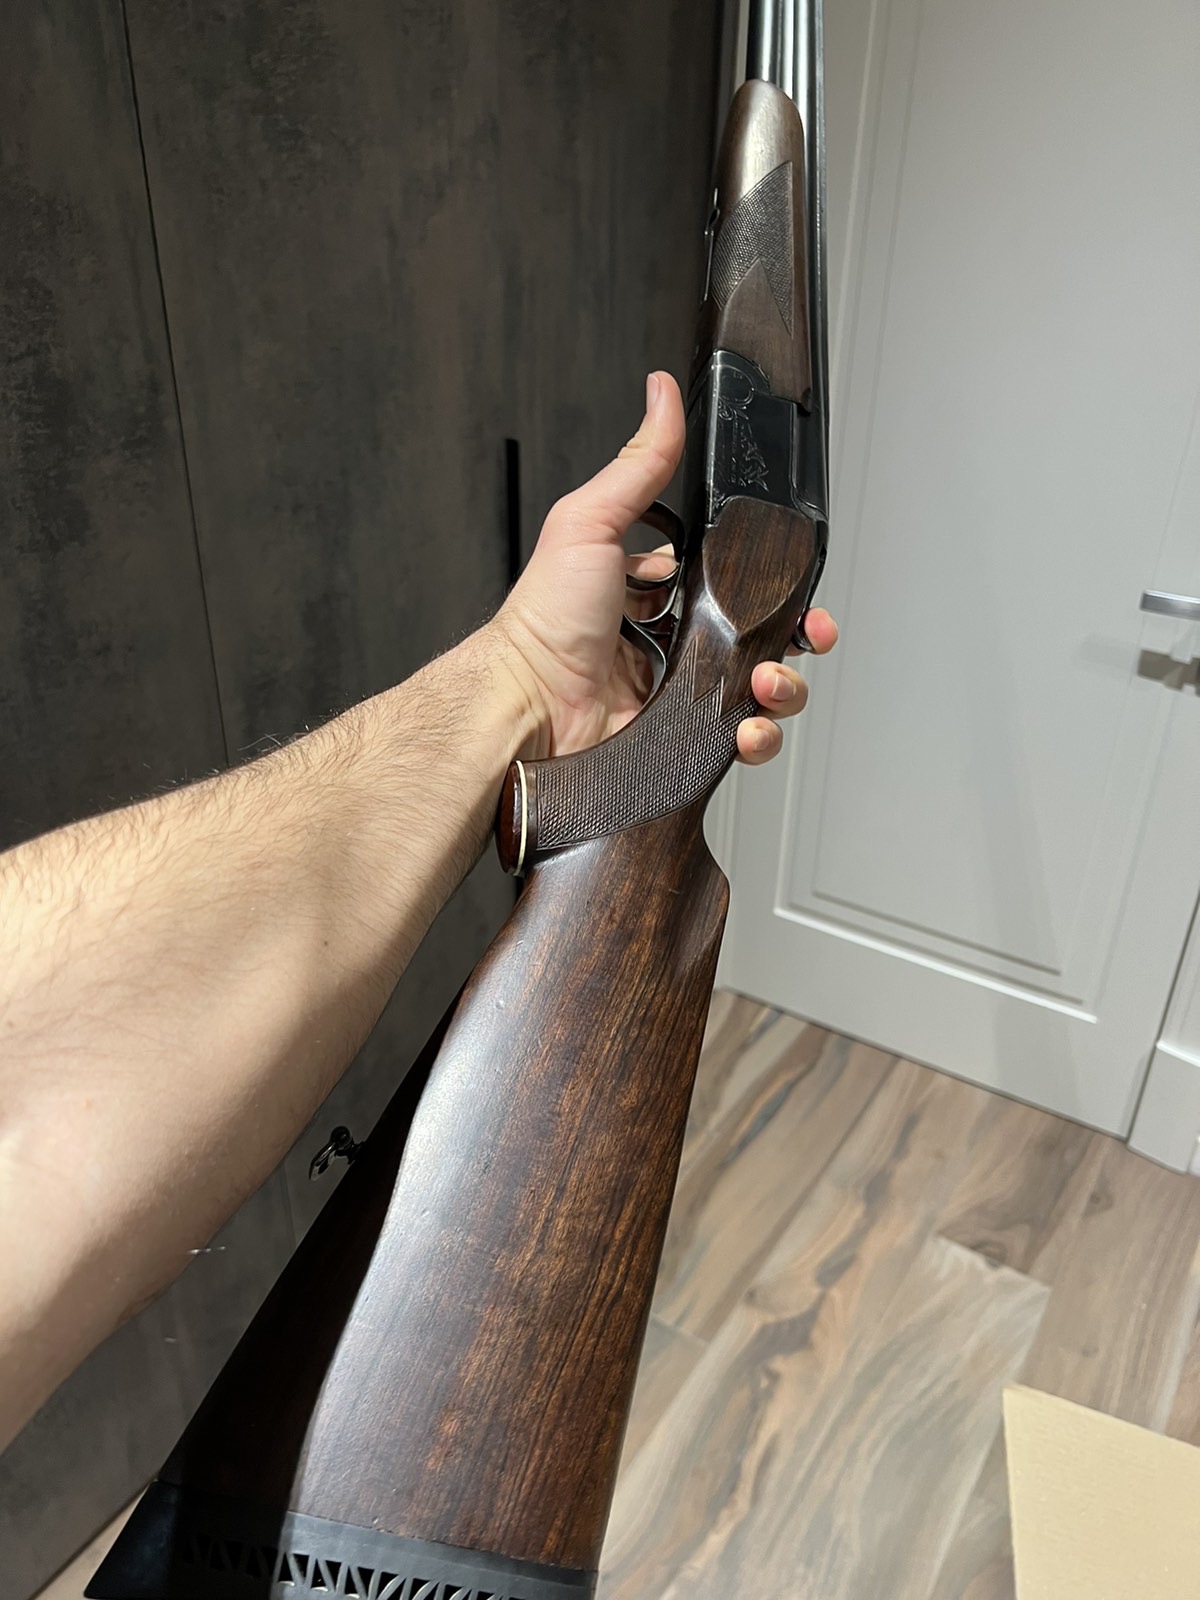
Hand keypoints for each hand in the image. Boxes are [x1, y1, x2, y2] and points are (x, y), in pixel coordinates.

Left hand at [494, 370, 836, 762]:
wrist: (528, 705)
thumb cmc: (544, 621)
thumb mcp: (592, 524)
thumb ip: (639, 465)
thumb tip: (661, 396)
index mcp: (663, 591)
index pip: (740, 583)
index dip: (778, 588)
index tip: (803, 592)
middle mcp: (678, 643)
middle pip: (764, 638)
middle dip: (796, 640)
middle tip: (800, 637)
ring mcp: (682, 696)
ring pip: (763, 691)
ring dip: (783, 688)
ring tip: (766, 682)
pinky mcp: (682, 741)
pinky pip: (740, 740)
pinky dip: (758, 737)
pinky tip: (747, 726)